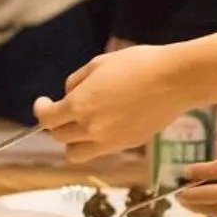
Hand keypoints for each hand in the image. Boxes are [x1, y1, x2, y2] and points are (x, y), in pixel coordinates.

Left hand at [34, 43, 189, 161]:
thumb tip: (69, 95)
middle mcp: (91, 128)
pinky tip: (105, 124)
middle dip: (57, 123)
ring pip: (76, 153)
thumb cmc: (138, 64)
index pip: (48, 119)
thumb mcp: (99, 63)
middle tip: (64, 110)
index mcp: (81, 105)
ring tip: (80, 126)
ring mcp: (110, 141)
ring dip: (72, 141)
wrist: (175, 80)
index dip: (41, 110)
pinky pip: (99, 151)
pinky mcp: (126, 145)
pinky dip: (95, 142)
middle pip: (59, 137)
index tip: (44, 102)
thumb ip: (77, 82)